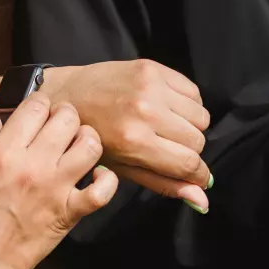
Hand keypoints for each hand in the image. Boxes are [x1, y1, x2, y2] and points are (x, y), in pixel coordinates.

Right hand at [0, 95, 118, 268]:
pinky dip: (106, 180)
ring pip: (90, 144)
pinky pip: (103, 190)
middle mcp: (33, 166)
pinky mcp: (70, 213)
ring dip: (86, 140)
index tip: (38, 114)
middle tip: (59, 127)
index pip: (36, 106)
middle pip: (67, 117)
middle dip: (65, 115)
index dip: (39, 103)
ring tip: (77, 147)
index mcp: (3, 153)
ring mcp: (55, 189)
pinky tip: (95, 177)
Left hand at [44, 60, 211, 210]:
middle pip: (197, 140)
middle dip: (189, 151)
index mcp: (134, 141)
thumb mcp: (122, 169)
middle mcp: (145, 111)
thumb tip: (202, 200)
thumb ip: (164, 183)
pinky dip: (187, 104)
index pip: (189, 163)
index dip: (199, 175)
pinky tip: (166, 108)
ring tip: (167, 128)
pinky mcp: (152, 68)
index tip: (200, 177)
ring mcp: (150, 86)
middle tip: (169, 149)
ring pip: (201, 116)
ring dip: (190, 127)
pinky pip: (193, 91)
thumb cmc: (91, 139)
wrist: (66, 95)